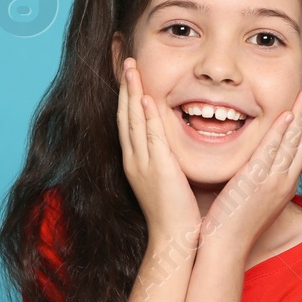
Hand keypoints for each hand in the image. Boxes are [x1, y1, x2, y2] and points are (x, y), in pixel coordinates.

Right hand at [116, 58, 200, 240]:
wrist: (174, 240)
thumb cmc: (176, 215)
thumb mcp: (168, 182)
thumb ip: (167, 161)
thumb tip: (173, 148)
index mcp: (136, 163)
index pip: (129, 123)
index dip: (128, 98)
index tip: (130, 76)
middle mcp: (134, 160)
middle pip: (125, 116)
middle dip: (126, 87)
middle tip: (127, 61)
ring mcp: (143, 164)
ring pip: (133, 121)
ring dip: (132, 92)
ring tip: (132, 68)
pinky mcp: (158, 169)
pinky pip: (149, 137)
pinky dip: (145, 116)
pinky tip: (144, 97)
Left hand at [199, 84, 301, 259]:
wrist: (225, 246)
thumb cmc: (232, 225)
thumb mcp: (252, 200)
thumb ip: (255, 180)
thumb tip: (251, 166)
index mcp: (284, 187)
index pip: (301, 150)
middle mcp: (284, 183)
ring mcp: (273, 182)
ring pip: (293, 141)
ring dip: (300, 114)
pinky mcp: (257, 181)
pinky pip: (273, 150)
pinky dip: (281, 131)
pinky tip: (287, 114)